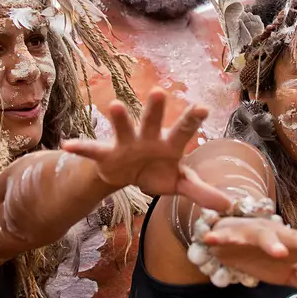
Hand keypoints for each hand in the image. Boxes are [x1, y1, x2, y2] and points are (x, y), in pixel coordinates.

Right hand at [61, 89, 232, 211]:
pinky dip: (80, 147)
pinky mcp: (107, 154)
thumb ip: (201, 191)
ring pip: (123, 128)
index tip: (202, 107)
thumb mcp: (179, 184)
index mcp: (169, 144)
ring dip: (119, 118)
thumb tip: (230, 206)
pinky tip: (67, 145)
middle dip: (155, 108)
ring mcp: (126, 143)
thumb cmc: (158, 172)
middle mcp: (148, 137)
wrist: (129, 176)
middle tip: (159, 91)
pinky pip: (92, 150)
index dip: (192, 119)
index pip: (184, 130)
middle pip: (153, 121)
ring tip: (114, 105)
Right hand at [202, 216, 296, 297]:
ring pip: (265, 236)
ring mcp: (256, 234)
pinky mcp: (233, 235)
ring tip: (279, 251)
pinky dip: (221, 238)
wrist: (235, 234)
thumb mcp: (291, 272)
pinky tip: (213, 240)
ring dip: (272, 243)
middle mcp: (280, 237)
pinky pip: (226, 237)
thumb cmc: (268, 254)